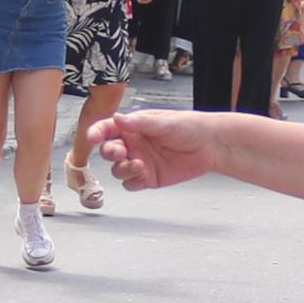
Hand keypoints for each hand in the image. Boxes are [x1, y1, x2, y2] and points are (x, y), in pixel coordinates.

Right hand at [93, 111, 214, 192]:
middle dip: (110, 153)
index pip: (107, 129)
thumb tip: (117, 118)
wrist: (210, 145)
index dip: (97, 132)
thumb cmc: (188, 127)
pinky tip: (143, 175)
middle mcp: (133, 144)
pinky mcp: (148, 178)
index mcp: (133, 127)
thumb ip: (139, 123)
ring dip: (122, 169)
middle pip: (109, 151)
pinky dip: (132, 181)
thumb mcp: (163, 122)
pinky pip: (131, 184)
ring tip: (138, 165)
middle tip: (120, 153)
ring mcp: (139, 162)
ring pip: (117, 170)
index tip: (93, 137)